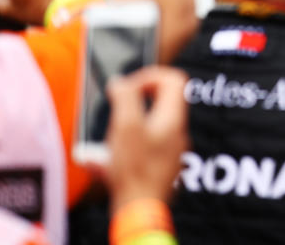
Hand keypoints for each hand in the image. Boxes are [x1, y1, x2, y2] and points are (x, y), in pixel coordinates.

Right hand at [104, 66, 188, 212]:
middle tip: (116, 112)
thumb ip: (125, 98)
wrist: (140, 208)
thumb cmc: (135, 169)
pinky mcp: (162, 165)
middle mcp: (178, 131)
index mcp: (173, 118)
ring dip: (127, 126)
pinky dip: (126, 147)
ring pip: (151, 124)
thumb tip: (120, 81)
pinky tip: (106, 161)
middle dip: (135, 101)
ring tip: (108, 141)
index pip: (174, 79)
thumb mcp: (125, 126)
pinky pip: (145, 146)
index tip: (128, 87)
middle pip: (162, 100)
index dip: (150, 76)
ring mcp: (172, 149)